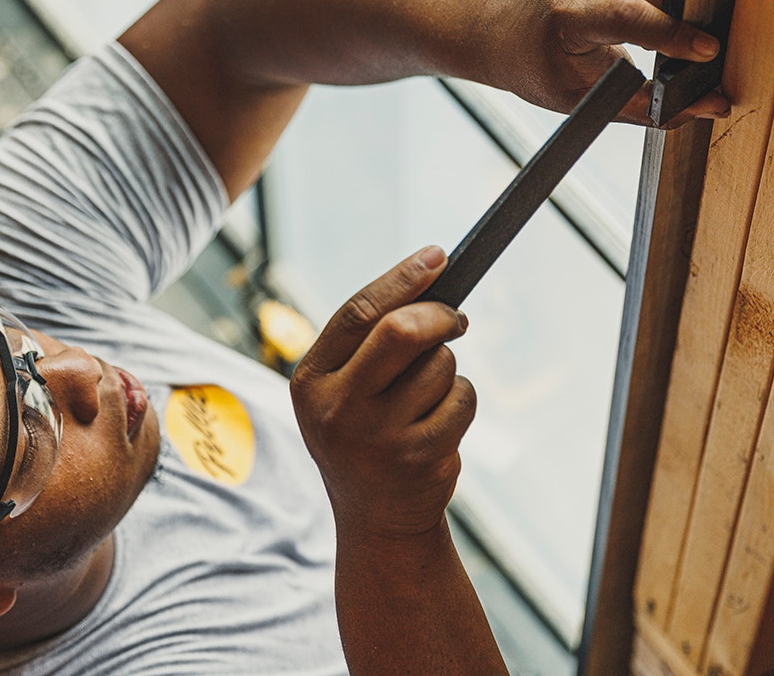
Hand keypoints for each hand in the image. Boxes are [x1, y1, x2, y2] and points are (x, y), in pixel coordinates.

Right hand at [290, 246, 474, 538]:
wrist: (376, 518)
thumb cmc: (364, 435)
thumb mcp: (343, 390)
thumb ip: (369, 342)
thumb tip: (430, 276)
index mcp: (310, 382)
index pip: (357, 314)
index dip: (401, 279)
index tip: (437, 255)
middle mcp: (337, 409)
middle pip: (401, 332)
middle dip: (438, 315)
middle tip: (455, 319)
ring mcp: (378, 437)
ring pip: (440, 364)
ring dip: (448, 369)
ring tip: (430, 396)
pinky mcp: (419, 458)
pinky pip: (462, 399)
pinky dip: (463, 400)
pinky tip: (442, 423)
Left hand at [480, 0, 730, 126]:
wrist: (502, 29)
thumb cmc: (540, 68)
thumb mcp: (586, 98)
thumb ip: (650, 106)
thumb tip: (712, 105)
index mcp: (568, 13)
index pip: (629, 14)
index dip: (673, 32)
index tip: (707, 50)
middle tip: (696, 28)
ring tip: (672, 15)